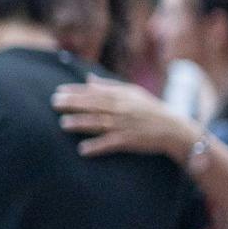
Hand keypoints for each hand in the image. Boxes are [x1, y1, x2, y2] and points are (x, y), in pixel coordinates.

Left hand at [53, 77, 197, 159]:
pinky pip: (110, 143)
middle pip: (94, 105)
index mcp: (121, 96)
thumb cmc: (149, 109)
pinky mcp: (129, 141)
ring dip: (81, 123)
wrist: (173, 128)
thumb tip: (88, 78)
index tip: (58, 91)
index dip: (75, 91)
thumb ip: (108, 86)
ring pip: (99, 123)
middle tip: (54, 103)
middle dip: (74, 104)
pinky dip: (97, 146)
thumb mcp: (132, 93)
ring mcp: (125, 125)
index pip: (94, 92)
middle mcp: (121, 109)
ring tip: (63, 124)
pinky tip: (83, 149)